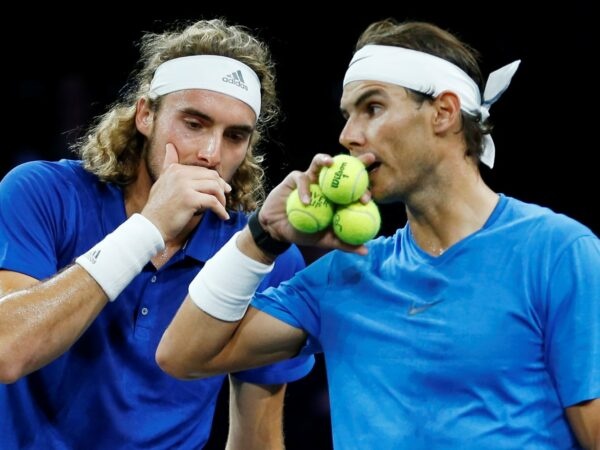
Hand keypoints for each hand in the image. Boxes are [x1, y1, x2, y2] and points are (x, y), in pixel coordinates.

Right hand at [141, 143, 231, 240]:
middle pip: (212, 177)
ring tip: (222, 209)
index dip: (215, 181)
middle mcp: (179, 174)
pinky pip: (213, 202)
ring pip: (215, 187)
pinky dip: (221, 210)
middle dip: (221, 188)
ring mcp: (184, 186)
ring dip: (222, 199)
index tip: (222, 190)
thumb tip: (170, 146)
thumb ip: (169, 165)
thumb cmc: (159, 208)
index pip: (203, 171)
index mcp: (175, 169)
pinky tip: (223, 217)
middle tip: (224, 199)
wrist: (151, 226)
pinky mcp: (189, 199)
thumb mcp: (162, 182)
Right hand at [259, 152, 375, 253]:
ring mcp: (311, 179)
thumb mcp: (325, 240)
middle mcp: (327, 184)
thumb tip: (365, 251)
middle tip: (370, 159)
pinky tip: (307, 201)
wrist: (278, 231)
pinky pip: (301, 179)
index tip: (368, 199)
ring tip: (331, 163)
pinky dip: (304, 189)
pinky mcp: (295, 178)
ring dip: (325, 159)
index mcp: (337, 197)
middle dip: (358, 162)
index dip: (365, 189)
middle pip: (344, 169)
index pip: (355, 188)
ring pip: (320, 163)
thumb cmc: (304, 233)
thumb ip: (344, 244)